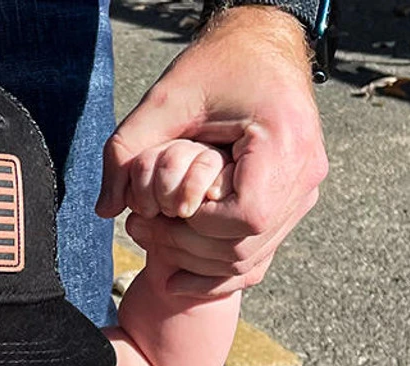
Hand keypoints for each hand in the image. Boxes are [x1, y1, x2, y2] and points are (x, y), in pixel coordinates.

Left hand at [98, 6, 327, 296]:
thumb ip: (127, 150)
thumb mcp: (165, 99)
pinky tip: (177, 276)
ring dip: (197, 263)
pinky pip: (259, 256)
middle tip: (143, 230)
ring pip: (250, 259)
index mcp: (285, 142)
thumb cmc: (216, 65)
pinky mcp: (293, 202)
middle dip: (188, 249)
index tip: (168, 209)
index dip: (200, 227)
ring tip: (154, 241)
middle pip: (246, 246)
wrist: (260, 46)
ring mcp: (303, 191)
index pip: (246, 219)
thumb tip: (105, 210)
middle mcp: (304, 172)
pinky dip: (218, 273)